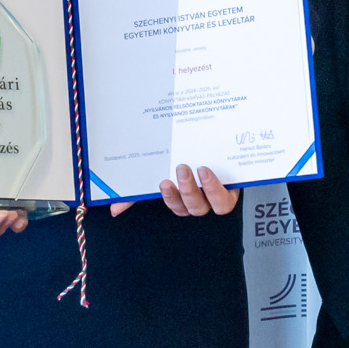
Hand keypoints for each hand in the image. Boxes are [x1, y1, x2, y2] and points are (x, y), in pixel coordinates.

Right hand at [109, 165, 237, 218]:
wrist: (220, 138)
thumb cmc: (187, 158)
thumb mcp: (162, 169)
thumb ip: (138, 190)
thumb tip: (114, 209)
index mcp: (185, 197)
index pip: (176, 205)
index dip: (170, 198)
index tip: (163, 182)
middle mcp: (203, 199)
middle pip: (194, 208)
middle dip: (186, 191)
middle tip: (180, 169)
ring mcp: (220, 194)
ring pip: (214, 207)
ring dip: (205, 190)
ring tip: (199, 170)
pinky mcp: (234, 187)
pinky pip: (228, 198)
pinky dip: (218, 188)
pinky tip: (209, 174)